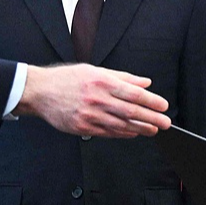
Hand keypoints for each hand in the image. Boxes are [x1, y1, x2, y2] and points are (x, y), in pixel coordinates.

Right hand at [16, 64, 170, 137]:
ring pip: (121, 125)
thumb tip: (145, 83)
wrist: (39, 92)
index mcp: (101, 82)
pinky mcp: (83, 127)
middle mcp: (97, 99)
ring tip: (153, 129)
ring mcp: (89, 115)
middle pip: (131, 111)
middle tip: (165, 122)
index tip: (163, 105)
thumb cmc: (66, 79)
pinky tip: (134, 133)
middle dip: (152, 118)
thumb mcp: (95, 70)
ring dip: (140, 129)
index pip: (133, 93)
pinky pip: (108, 133)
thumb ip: (122, 77)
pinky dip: (123, 134)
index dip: (151, 101)